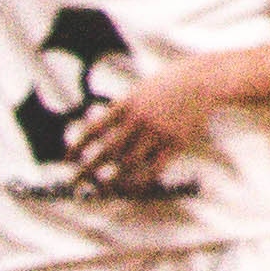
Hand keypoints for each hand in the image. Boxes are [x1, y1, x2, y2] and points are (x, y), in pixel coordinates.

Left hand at [68, 56, 239, 192]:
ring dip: (112, 180)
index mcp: (126, 104)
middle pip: (107, 151)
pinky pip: (154, 169)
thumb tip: (100, 132)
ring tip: (102, 190)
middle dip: (87, 169)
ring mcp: (157, 133)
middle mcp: (138, 120)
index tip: (67, 159)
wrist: (201, 81)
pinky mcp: (175, 143)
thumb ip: (122, 110)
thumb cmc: (168, 84)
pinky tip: (131, 188)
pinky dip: (141, 181)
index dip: (78, 146)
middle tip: (75, 182)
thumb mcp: (139, 90)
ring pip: (128, 164)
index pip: (93, 129)